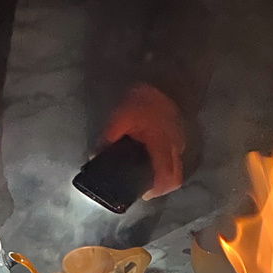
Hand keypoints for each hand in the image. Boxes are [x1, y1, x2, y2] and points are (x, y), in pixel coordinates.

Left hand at [100, 83, 185, 199]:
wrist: (164, 79)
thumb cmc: (143, 99)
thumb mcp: (120, 117)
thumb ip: (108, 138)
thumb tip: (93, 157)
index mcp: (161, 145)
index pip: (166, 177)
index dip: (157, 190)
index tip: (144, 194)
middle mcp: (174, 147)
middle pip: (175, 178)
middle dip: (161, 188)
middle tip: (146, 189)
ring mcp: (179, 141)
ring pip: (176, 168)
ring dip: (163, 176)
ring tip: (147, 175)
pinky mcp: (178, 135)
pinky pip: (174, 156)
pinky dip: (164, 163)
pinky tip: (152, 158)